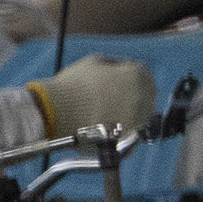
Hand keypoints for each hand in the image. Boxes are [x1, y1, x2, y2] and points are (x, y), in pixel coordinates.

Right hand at [29, 56, 155, 138]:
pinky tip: (109, 126)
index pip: (144, 74)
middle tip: (116, 97)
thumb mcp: (94, 62)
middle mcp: (143, 99)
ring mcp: (137, 121)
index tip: (121, 81)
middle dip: (135, 95)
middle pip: (147, 96)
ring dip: (131, 113)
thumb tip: (122, 69)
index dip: (131, 76)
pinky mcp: (127, 139)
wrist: (55, 113)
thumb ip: (114, 65)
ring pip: (142, 117)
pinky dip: (124, 131)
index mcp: (137, 76)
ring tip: (109, 112)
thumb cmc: (72, 85)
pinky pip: (132, 134)